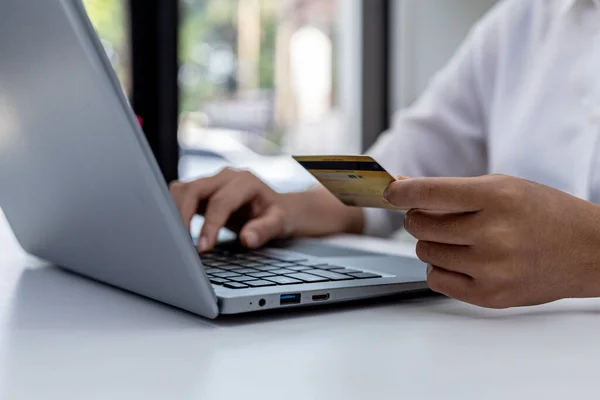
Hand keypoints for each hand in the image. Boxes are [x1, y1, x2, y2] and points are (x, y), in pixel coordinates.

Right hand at [170, 168, 362, 252]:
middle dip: (184, 217)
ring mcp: (212, 181)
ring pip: (182, 190)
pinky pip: (180, 195)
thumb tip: (248, 239)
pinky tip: (176, 231)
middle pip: (194, 190)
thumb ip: (264, 230)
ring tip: (176, 239)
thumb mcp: (279, 223)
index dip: (210, 226)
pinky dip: (174, 210)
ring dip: (175, 212)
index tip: (203, 248)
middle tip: (181, 245)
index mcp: (246, 181)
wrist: (277, 208)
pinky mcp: (202, 190)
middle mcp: (226, 177)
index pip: (220, 202)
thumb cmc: (279, 216)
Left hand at [384, 174, 599, 307]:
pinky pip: (436, 279)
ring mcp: (492, 268)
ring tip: (457, 240)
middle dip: (418, 219)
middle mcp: (493, 233)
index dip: (401, 193)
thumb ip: (453, 191)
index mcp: (496, 197)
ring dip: (431, 244)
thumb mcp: (503, 187)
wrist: (588, 250)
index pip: (429, 192)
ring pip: (425, 252)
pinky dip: (440, 267)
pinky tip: (460, 260)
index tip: (391, 193)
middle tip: (431, 217)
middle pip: (420, 226)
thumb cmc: (544, 213)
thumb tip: (405, 190)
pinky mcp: (491, 295)